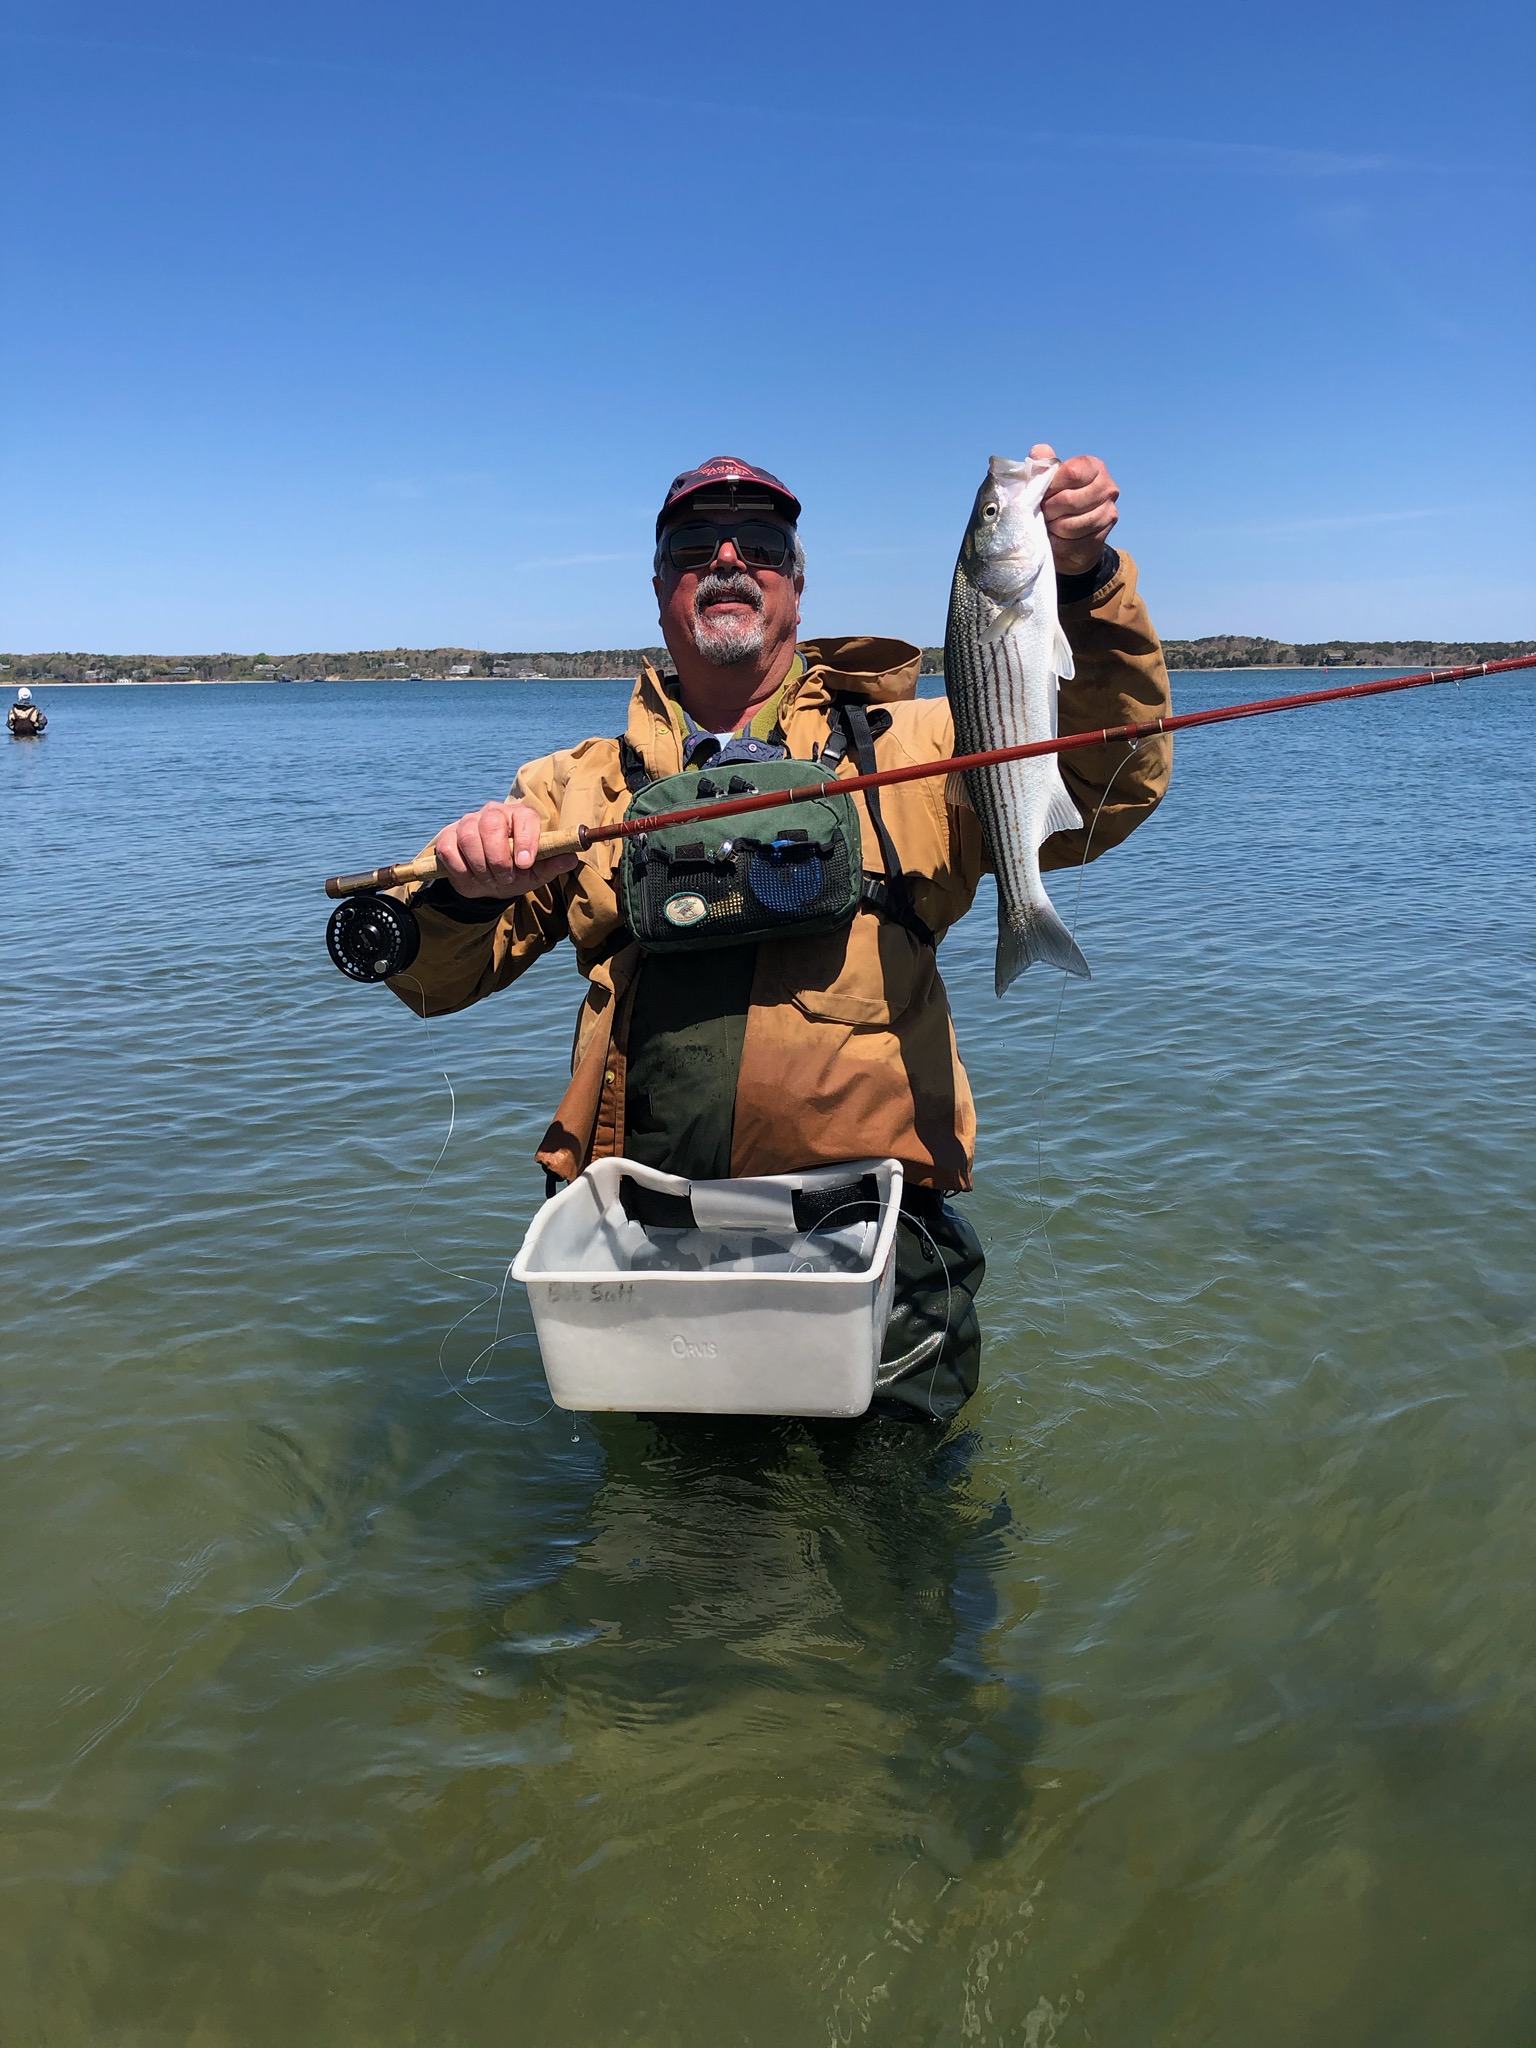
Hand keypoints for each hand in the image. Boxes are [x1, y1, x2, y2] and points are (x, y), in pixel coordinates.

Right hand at [433, 800, 578, 898]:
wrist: (485, 884)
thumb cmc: (516, 872)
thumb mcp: (536, 873)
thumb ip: (553, 864)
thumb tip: (572, 858)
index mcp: (520, 817)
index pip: (524, 817)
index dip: (525, 839)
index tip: (525, 863)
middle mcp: (493, 813)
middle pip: (491, 824)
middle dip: (498, 857)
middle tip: (505, 876)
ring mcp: (468, 823)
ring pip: (469, 837)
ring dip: (481, 867)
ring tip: (491, 879)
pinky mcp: (448, 837)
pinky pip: (450, 851)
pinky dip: (462, 871)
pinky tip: (472, 877)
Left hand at [1029, 443, 1119, 576]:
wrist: (1068, 535)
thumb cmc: (1056, 501)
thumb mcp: (1046, 480)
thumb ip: (1042, 465)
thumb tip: (1039, 451)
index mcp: (1094, 467)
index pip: (1072, 472)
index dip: (1051, 485)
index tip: (1042, 493)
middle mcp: (1108, 487)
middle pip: (1069, 499)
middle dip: (1049, 509)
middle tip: (1043, 511)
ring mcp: (1109, 512)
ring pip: (1071, 523)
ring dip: (1053, 526)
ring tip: (1049, 523)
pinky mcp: (1103, 535)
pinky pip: (1073, 540)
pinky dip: (1059, 541)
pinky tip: (1057, 536)